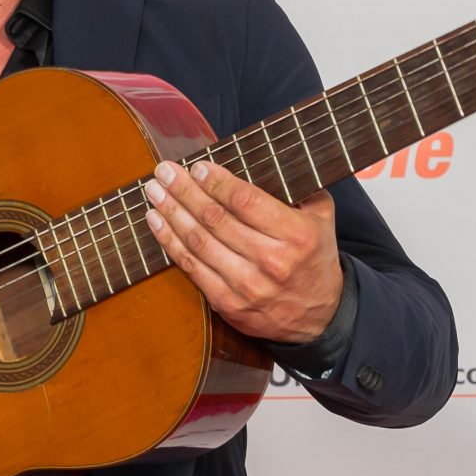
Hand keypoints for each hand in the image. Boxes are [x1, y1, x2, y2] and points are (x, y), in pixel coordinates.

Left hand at [140, 160, 341, 342]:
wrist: (318, 317)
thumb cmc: (314, 258)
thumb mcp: (321, 219)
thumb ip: (298, 188)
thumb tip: (263, 158)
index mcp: (295, 235)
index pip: (246, 201)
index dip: (216, 181)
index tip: (197, 166)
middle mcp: (271, 261)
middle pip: (215, 218)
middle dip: (184, 190)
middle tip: (164, 171)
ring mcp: (247, 285)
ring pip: (198, 242)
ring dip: (171, 213)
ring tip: (155, 192)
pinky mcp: (228, 303)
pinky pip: (191, 267)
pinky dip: (169, 241)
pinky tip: (156, 222)